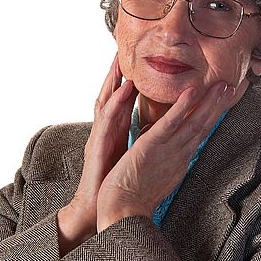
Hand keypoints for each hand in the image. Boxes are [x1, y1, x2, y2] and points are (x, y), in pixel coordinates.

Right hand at [57, 53, 137, 254]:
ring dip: (114, 79)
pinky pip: (109, 119)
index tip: (137, 63)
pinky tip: (126, 86)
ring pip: (108, 101)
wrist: (106, 209)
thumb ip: (143, 138)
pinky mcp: (100, 146)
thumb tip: (160, 128)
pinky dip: (118, 100)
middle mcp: (108, 131)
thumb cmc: (118, 183)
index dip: (129, 81)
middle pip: (114, 96)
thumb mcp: (134, 155)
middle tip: (121, 51)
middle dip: (118, 73)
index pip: (123, 101)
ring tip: (120, 59)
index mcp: (118, 132)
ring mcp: (102, 136)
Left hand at [96, 81, 234, 231]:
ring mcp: (168, 151)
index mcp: (179, 159)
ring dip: (209, 102)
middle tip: (233, 87)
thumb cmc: (133, 196)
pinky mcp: (151, 147)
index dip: (213, 115)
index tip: (224, 101)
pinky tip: (192, 92)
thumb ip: (157, 150)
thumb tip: (153, 132)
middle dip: (219, 105)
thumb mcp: (152, 169)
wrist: (123, 214)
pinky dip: (181, 108)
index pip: (200, 132)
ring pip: (193, 122)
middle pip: (204, 126)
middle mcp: (179, 154)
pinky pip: (169, 124)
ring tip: (223, 85)